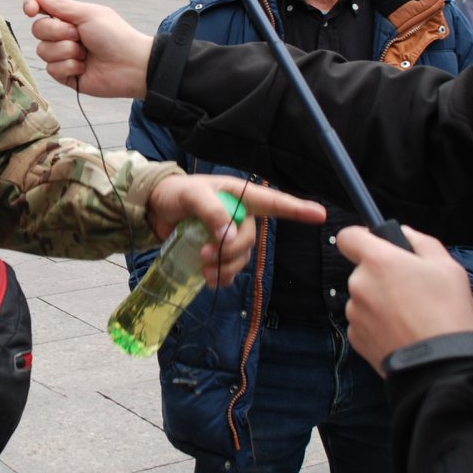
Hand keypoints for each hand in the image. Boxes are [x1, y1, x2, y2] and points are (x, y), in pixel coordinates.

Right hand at [22, 0, 154, 98]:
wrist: (130, 65)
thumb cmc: (114, 35)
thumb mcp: (88, 14)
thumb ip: (60, 5)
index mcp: (69, 18)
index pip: (40, 9)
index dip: (31, 6)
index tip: (31, 10)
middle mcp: (63, 35)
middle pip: (38, 29)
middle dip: (58, 32)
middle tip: (79, 34)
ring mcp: (63, 55)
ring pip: (43, 51)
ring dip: (66, 51)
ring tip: (85, 53)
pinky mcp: (65, 74)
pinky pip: (51, 69)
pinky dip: (69, 67)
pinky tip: (84, 67)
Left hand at [147, 175, 324, 287]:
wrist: (152, 209)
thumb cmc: (174, 193)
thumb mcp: (191, 196)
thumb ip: (211, 211)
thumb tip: (229, 235)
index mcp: (239, 194)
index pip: (273, 202)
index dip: (296, 209)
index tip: (320, 214)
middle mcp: (239, 214)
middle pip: (250, 239)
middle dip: (232, 251)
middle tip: (205, 254)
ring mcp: (229, 233)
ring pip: (241, 257)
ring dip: (226, 267)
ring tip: (204, 269)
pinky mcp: (218, 250)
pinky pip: (231, 269)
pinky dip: (222, 277)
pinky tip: (209, 279)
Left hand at [337, 225, 472, 368]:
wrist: (441, 365)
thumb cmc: (447, 313)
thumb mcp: (447, 266)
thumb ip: (421, 242)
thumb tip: (404, 234)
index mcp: (378, 261)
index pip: (348, 236)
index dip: (362, 238)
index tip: (377, 246)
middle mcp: (359, 284)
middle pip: (363, 271)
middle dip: (383, 275)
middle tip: (412, 289)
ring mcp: (355, 313)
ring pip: (364, 297)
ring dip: (381, 301)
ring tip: (411, 315)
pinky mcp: (356, 337)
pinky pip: (364, 321)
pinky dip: (378, 324)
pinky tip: (402, 331)